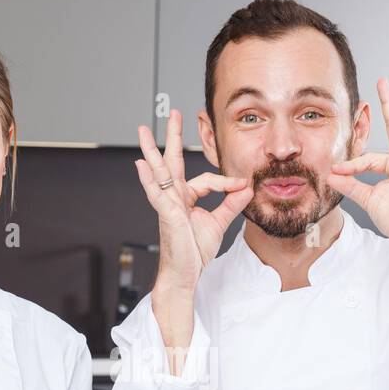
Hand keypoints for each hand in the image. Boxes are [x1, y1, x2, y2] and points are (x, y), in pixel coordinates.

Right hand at [133, 109, 252, 294]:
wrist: (185, 274)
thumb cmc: (194, 252)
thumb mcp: (218, 223)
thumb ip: (231, 204)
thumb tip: (246, 188)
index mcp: (186, 199)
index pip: (205, 179)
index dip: (225, 181)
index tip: (242, 186)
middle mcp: (174, 198)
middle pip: (172, 162)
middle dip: (172, 137)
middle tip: (172, 114)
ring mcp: (167, 205)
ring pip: (160, 173)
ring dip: (152, 151)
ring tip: (143, 132)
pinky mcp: (165, 215)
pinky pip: (156, 194)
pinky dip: (148, 179)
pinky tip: (142, 166)